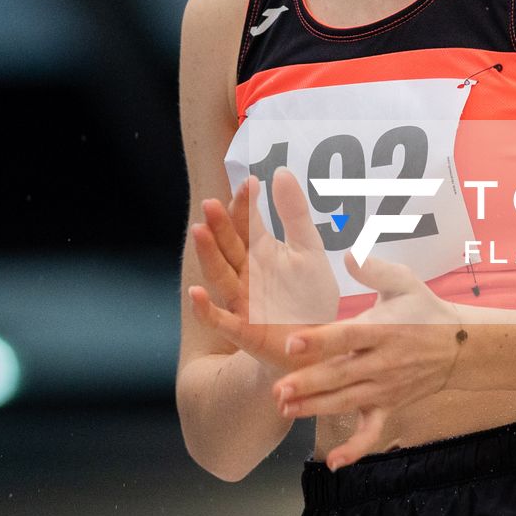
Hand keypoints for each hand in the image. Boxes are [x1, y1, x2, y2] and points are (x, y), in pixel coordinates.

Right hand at [187, 166, 341, 373]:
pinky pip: (219, 319)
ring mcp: (240, 300)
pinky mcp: (241, 330)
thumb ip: (294, 214)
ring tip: (199, 230)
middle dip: (220, 225)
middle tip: (212, 203)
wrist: (319, 344)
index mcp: (260, 251)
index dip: (246, 204)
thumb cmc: (309, 296)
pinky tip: (195, 292)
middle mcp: (244, 273)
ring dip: (208, 254)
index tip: (249, 182)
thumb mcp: (308, 250)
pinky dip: (204, 308)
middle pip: (228, 246)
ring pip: (219, 274)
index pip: (247, 222)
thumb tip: (279, 171)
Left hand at [268, 252, 465, 469]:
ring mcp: (385, 389)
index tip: (291, 342)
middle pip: (341, 374)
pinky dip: (354, 449)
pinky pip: (371, 433)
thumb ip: (375, 269)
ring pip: (347, 402)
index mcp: (383, 329)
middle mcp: (382, 362)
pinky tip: (333, 463)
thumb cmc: (424, 309)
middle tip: (278, 389)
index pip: (347, 336)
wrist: (459, 347)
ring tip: (286, 410)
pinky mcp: (389, 407)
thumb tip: (347, 256)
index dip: (319, 340)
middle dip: (308, 383)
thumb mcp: (405, 282)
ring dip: (316, 409)